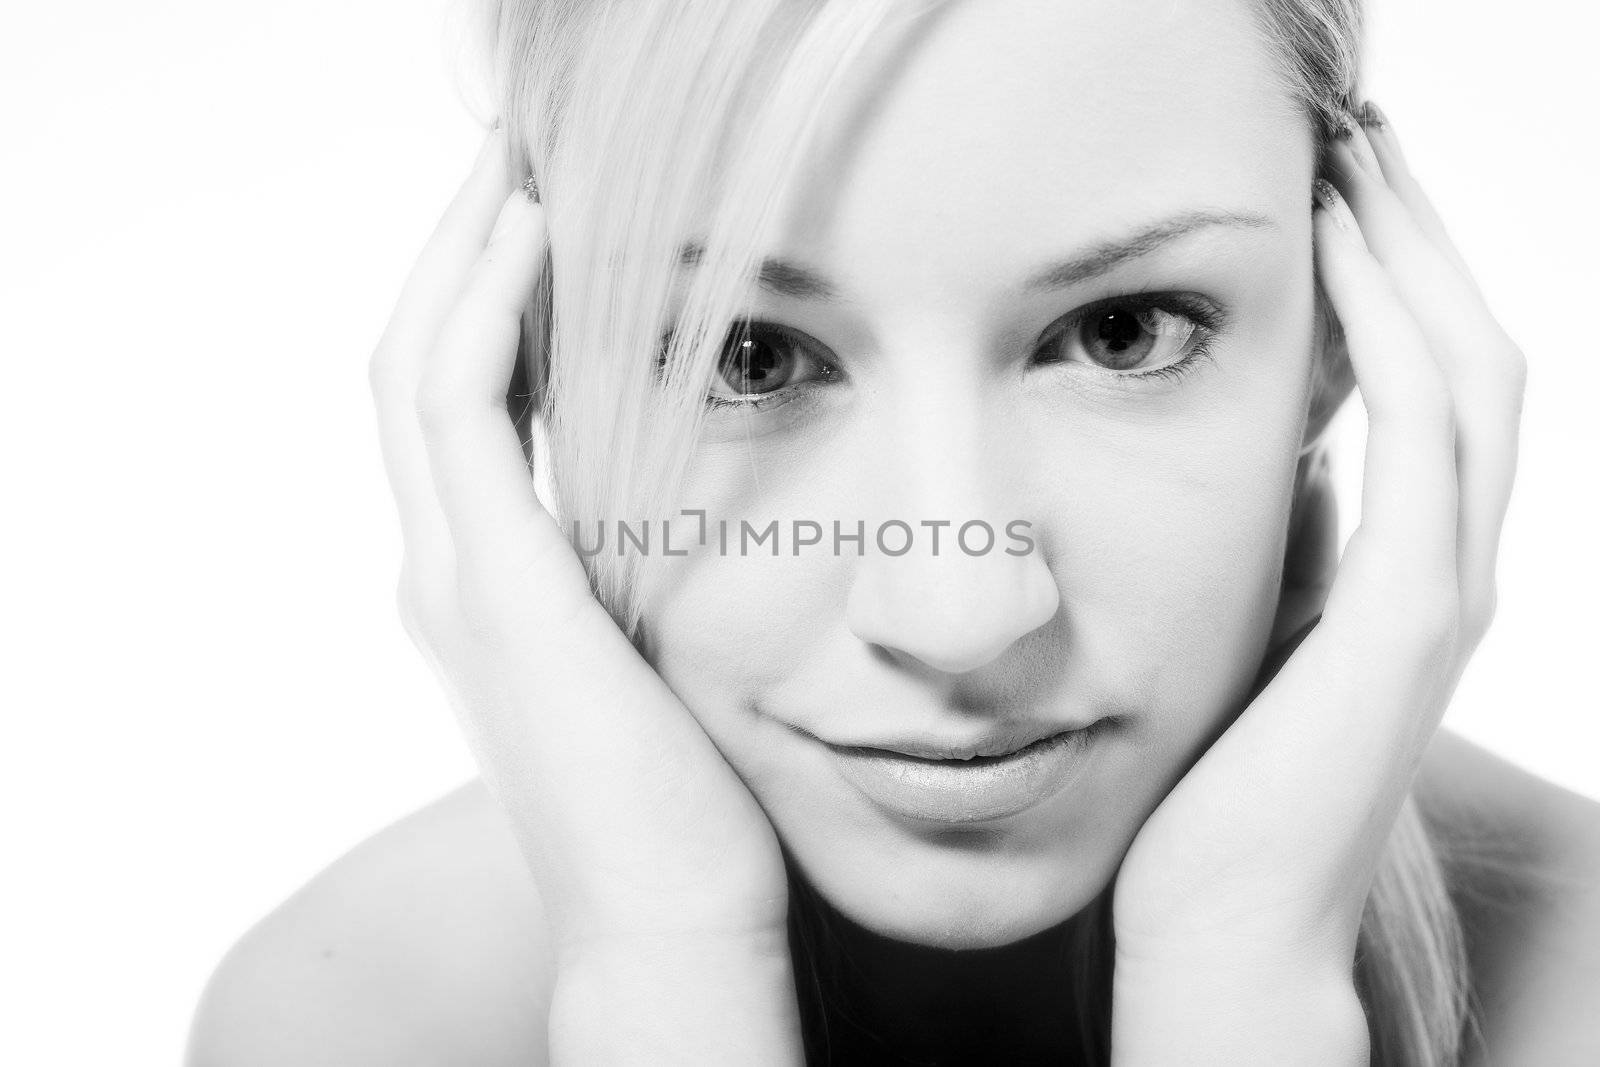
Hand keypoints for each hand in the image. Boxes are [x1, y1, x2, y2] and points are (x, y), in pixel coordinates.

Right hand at [365, 128, 789, 954]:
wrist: (667, 918)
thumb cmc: (680, 805)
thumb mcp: (646, 661)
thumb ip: (628, 584)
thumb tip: (674, 517)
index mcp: (482, 590)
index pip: (455, 411)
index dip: (484, 308)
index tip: (543, 231)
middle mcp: (445, 574)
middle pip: (413, 367)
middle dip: (459, 258)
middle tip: (515, 167)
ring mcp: (456, 577)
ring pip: (416, 365)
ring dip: (461, 254)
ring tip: (515, 167)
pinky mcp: (495, 583)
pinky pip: (458, 400)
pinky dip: (480, 303)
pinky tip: (532, 232)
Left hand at [1111, 106, 1525, 966]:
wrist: (1222, 923)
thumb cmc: (1221, 785)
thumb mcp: (1260, 626)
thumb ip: (1298, 541)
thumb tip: (1292, 449)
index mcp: (1417, 565)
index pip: (1437, 378)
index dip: (1403, 270)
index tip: (1340, 185)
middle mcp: (1455, 567)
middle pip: (1475, 350)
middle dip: (1421, 232)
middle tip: (1357, 133)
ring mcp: (1445, 594)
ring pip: (1470, 378)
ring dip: (1416, 257)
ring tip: (1353, 162)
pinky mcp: (1408, 624)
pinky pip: (1424, 447)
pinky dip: (1391, 341)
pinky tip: (1342, 264)